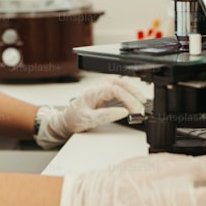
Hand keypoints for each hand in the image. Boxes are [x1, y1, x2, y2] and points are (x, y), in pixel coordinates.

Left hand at [34, 76, 148, 148]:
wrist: (63, 122)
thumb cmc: (72, 120)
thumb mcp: (88, 120)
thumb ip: (106, 115)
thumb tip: (123, 112)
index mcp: (93, 92)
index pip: (115, 89)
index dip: (128, 98)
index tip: (135, 109)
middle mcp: (97, 88)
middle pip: (119, 82)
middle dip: (133, 91)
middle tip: (142, 103)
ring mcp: (99, 90)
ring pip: (119, 83)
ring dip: (131, 90)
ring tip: (140, 101)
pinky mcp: (102, 94)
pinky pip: (117, 89)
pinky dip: (127, 93)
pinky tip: (132, 100)